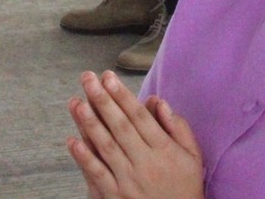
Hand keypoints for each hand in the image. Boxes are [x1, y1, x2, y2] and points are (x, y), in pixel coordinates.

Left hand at [66, 71, 204, 198]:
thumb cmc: (185, 185)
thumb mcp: (192, 155)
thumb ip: (178, 126)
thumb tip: (157, 101)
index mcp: (164, 149)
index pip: (139, 117)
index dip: (122, 96)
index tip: (108, 77)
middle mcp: (145, 162)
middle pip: (120, 126)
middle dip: (102, 100)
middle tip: (87, 79)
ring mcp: (128, 180)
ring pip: (106, 147)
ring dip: (90, 124)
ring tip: (77, 102)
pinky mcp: (115, 196)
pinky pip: (97, 174)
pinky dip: (84, 158)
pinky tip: (72, 141)